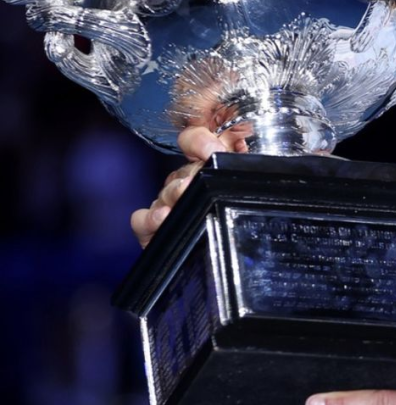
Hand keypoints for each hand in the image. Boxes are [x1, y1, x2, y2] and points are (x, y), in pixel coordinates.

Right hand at [129, 126, 247, 246]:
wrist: (228, 263)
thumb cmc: (240, 210)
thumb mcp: (245, 183)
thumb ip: (244, 164)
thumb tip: (245, 154)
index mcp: (207, 167)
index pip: (195, 140)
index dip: (201, 142)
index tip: (215, 152)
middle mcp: (184, 182)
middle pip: (181, 171)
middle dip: (189, 176)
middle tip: (194, 182)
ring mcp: (167, 204)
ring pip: (164, 193)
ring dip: (172, 195)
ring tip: (180, 200)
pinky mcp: (152, 228)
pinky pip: (141, 219)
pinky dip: (149, 218)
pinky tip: (162, 218)